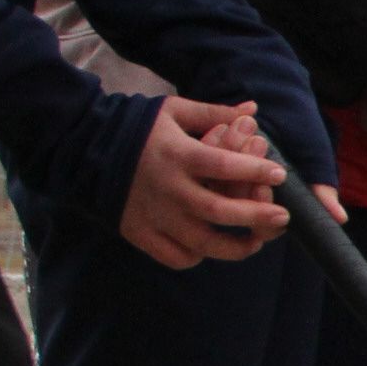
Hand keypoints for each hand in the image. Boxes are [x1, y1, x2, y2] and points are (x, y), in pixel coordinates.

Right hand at [120, 98, 286, 268]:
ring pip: (200, 242)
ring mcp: (152, 215)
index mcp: (177, 154)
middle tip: (282, 217)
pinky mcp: (139, 233)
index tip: (278, 174)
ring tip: (256, 241)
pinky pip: (174, 256)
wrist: (84, 149)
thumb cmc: (137, 128)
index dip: (253, 171)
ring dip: (234, 247)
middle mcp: (166, 188)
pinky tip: (212, 247)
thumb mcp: (174, 112)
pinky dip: (197, 256)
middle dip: (255, 216)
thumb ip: (215, 113)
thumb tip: (253, 109)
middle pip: (217, 210)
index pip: (222, 165)